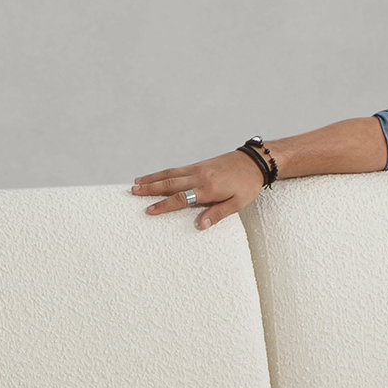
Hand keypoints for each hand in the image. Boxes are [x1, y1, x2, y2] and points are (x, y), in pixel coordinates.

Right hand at [131, 150, 268, 229]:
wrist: (254, 161)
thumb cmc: (248, 185)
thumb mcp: (238, 203)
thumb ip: (218, 213)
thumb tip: (200, 226)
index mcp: (209, 189)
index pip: (182, 198)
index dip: (164, 205)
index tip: (149, 210)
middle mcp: (200, 177)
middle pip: (170, 183)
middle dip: (150, 189)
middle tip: (133, 193)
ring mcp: (197, 169)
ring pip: (170, 174)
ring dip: (152, 179)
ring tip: (135, 184)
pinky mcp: (198, 165)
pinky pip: (176, 169)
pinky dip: (162, 173)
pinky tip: (153, 177)